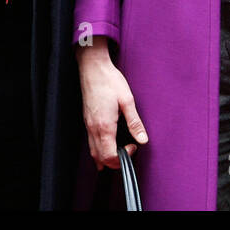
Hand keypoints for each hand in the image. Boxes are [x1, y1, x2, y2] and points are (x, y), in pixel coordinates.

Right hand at [77, 40, 146, 169]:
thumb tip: (143, 139)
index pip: (110, 155)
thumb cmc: (109, 81)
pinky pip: (90, 142)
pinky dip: (97, 150)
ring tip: (118, 154)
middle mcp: (93, 128)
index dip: (123, 158)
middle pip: (100, 157)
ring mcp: (88, 124)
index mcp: (105, 126)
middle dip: (114, 162)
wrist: (92, 67)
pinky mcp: (86, 120)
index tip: (133, 146)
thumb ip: (135, 122)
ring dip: (105, 157)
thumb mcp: (127, 100)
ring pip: (93, 151)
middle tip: (128, 152)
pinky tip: (105, 147)